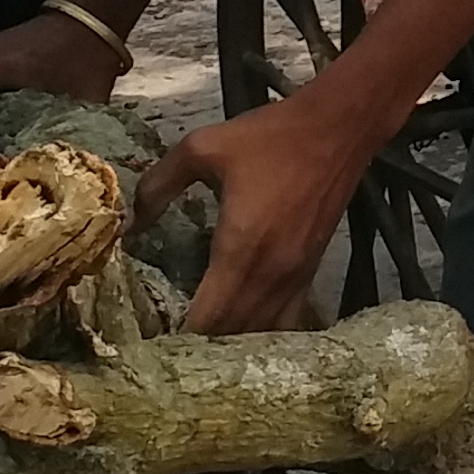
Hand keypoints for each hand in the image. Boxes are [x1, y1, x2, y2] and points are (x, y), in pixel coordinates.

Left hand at [141, 90, 388, 333]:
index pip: (207, 318)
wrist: (339, 127)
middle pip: (233, 333)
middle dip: (200, 346)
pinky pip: (287, 320)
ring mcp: (295, 276)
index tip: (149, 342)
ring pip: (261, 332)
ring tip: (200, 344)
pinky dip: (264, 332)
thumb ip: (160, 184)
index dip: (178, 338)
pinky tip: (243, 331)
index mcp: (240, 248)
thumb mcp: (203, 147)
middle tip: (166, 346)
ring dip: (231, 342)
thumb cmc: (270, 137)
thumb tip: (133, 223)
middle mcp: (270, 273)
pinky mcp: (311, 271)